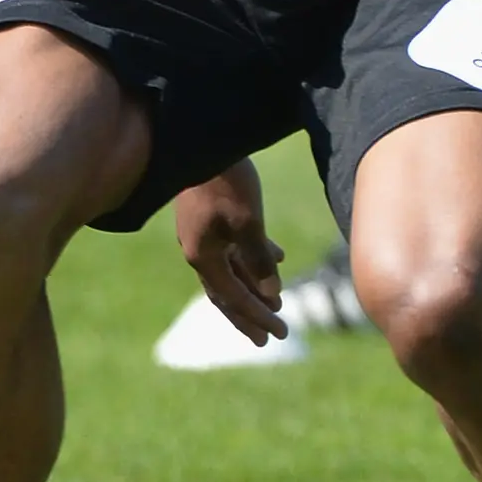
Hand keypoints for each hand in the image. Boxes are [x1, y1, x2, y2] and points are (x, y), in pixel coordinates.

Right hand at [170, 161, 288, 347]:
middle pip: (226, 293)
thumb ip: (259, 261)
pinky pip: (233, 249)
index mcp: (202, 257)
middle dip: (249, 315)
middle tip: (269, 340)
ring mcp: (202, 235)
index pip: (234, 298)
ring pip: (231, 271)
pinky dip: (254, 258)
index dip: (259, 318)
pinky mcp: (209, 218)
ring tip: (277, 302)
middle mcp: (198, 251)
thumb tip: (272, 295)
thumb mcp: (248, 224)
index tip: (282, 335)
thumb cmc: (225, 183)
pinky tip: (277, 256)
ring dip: (254, 287)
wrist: (201, 141)